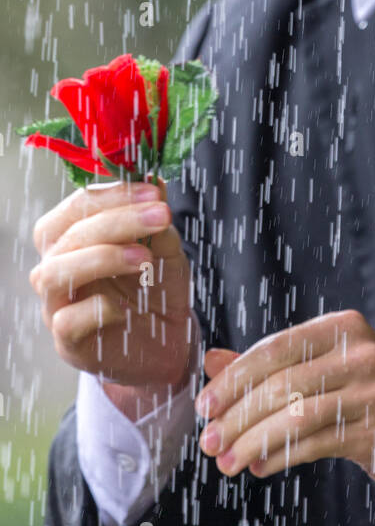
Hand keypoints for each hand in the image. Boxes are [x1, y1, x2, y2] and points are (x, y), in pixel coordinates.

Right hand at [29, 178, 193, 411]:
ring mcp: (57, 306)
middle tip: (160, 215)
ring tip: (145, 257)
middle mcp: (58, 268)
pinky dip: (97, 308)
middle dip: (117, 220)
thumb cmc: (157, 290)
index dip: (112, 194)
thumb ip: (158, 220)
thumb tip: (157, 182)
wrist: (168, 343)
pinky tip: (125, 309)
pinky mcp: (67, 342)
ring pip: (54, 273)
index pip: (76, 207)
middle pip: (66, 235)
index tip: (154, 191)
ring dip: (102, 257)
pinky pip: (67, 320)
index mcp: (74, 240)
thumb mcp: (166, 249)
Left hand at [195, 308, 374, 486]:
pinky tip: (260, 466)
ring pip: (295, 417)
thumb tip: (211, 361)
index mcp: (342, 328)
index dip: (234, 378)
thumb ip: (268, 363)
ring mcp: (372, 392)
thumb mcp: (322, 365)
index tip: (206, 405)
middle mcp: (360, 354)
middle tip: (209, 441)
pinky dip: (280, 457)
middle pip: (282, 384)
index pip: (275, 348)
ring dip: (253, 443)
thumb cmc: (365, 391)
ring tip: (227, 462)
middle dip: (237, 417)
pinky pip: (315, 444)